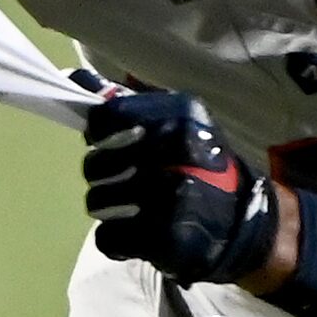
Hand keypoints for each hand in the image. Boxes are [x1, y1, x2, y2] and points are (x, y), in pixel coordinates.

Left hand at [83, 90, 280, 284]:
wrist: (241, 222)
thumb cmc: (198, 163)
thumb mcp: (171, 120)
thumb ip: (123, 103)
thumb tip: (74, 77)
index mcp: (178, 115)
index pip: (108, 117)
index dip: (98, 132)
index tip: (105, 140)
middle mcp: (174, 151)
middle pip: (94, 163)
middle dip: (102, 173)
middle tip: (125, 177)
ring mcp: (168, 197)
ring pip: (96, 201)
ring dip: (108, 206)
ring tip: (132, 206)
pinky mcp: (163, 239)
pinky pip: (107, 237)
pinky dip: (117, 238)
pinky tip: (137, 231)